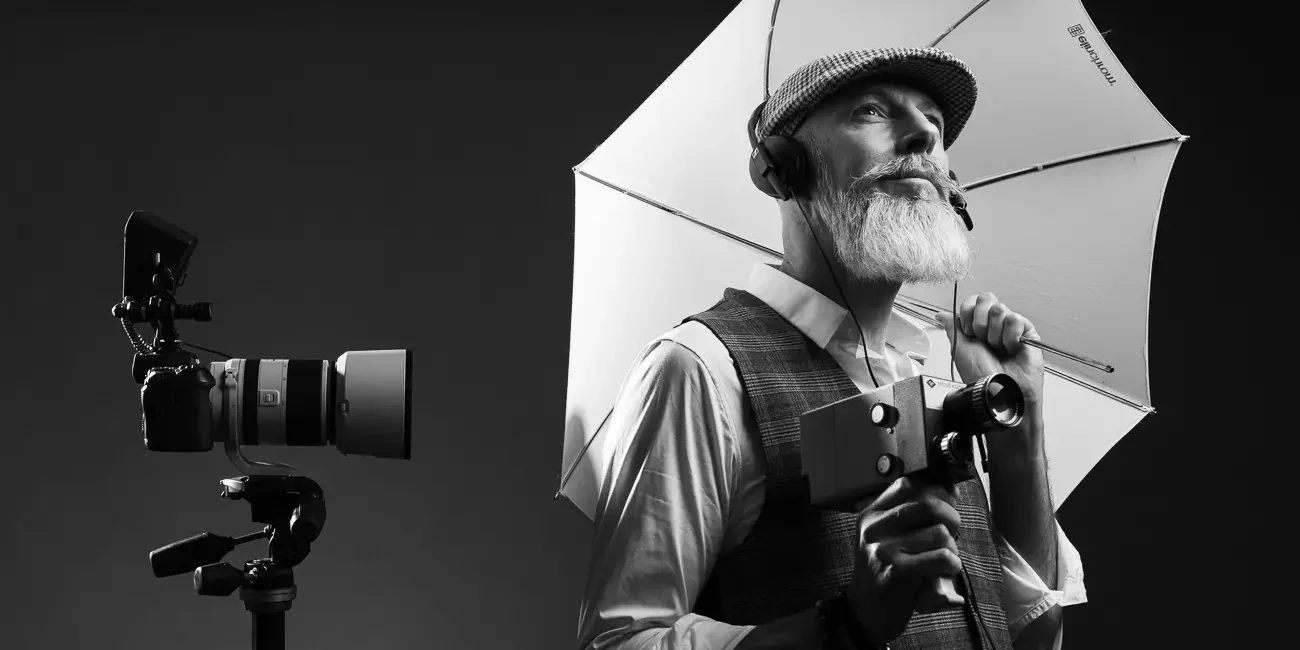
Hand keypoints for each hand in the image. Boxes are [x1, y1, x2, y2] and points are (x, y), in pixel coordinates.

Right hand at [845, 476, 964, 643]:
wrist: (866, 613)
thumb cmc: (886, 573)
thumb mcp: (889, 538)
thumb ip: (912, 515)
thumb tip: (951, 487)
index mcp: (872, 514)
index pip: (908, 484)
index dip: (937, 488)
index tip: (950, 500)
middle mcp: (875, 528)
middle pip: (928, 503)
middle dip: (952, 517)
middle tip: (952, 533)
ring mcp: (884, 550)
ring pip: (940, 534)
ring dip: (952, 549)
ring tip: (943, 560)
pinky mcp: (896, 573)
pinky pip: (941, 558)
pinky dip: (952, 566)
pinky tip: (944, 572)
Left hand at [936, 292, 1044, 406]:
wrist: (1000, 390)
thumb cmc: (980, 375)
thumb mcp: (959, 349)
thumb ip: (952, 327)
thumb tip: (941, 314)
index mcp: (975, 328)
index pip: (972, 302)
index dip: (968, 313)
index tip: (968, 331)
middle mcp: (992, 326)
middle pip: (986, 299)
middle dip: (980, 321)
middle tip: (983, 340)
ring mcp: (1009, 328)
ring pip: (1000, 309)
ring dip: (995, 332)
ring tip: (998, 348)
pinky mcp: (1027, 332)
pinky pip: (1016, 319)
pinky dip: (1010, 336)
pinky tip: (1011, 348)